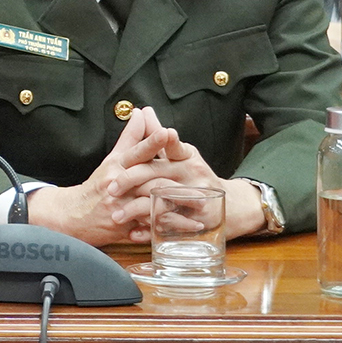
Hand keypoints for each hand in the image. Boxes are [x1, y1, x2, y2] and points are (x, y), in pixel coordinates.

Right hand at [26, 108, 187, 245]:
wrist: (72, 215)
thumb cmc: (96, 186)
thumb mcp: (111, 160)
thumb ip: (130, 138)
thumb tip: (141, 113)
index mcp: (116, 166)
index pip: (136, 151)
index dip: (151, 142)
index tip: (167, 133)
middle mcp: (117, 184)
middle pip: (148, 179)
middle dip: (175, 183)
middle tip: (200, 184)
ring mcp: (120, 206)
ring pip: (152, 203)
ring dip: (178, 207)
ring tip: (201, 206)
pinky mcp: (123, 225)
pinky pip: (151, 226)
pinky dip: (171, 226)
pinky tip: (189, 226)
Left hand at [97, 114, 265, 240]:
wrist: (232, 206)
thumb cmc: (196, 176)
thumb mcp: (181, 153)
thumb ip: (158, 135)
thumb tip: (142, 111)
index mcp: (187, 157)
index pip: (171, 146)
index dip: (157, 143)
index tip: (148, 141)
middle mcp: (193, 176)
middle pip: (158, 175)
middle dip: (131, 181)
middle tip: (109, 188)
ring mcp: (197, 199)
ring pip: (162, 202)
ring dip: (137, 209)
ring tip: (116, 215)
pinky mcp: (198, 221)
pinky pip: (170, 226)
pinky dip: (151, 229)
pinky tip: (134, 232)